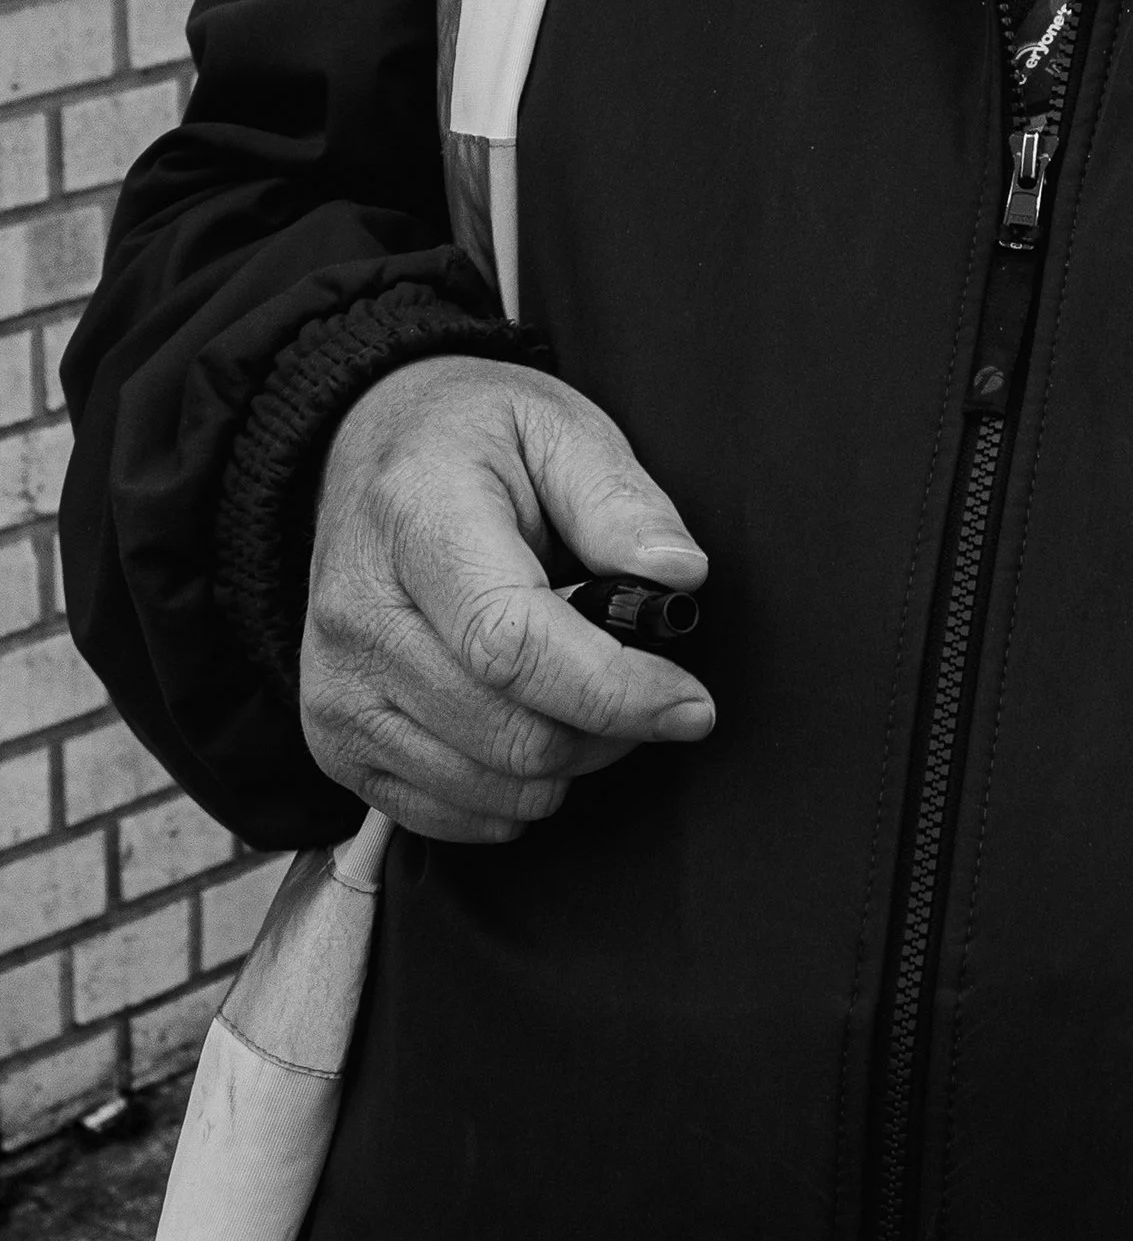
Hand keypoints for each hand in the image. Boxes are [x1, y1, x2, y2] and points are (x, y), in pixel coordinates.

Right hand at [300, 356, 714, 845]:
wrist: (364, 447)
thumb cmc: (474, 437)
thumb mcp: (559, 426)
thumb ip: (620, 501)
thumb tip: (680, 577)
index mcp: (416, 520)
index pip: (511, 645)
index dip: (614, 691)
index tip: (691, 704)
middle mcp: (358, 614)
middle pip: (505, 731)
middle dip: (609, 732)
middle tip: (652, 691)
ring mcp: (335, 686)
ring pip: (485, 786)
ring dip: (568, 765)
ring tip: (590, 697)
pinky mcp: (333, 738)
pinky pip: (443, 814)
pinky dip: (511, 794)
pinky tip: (531, 726)